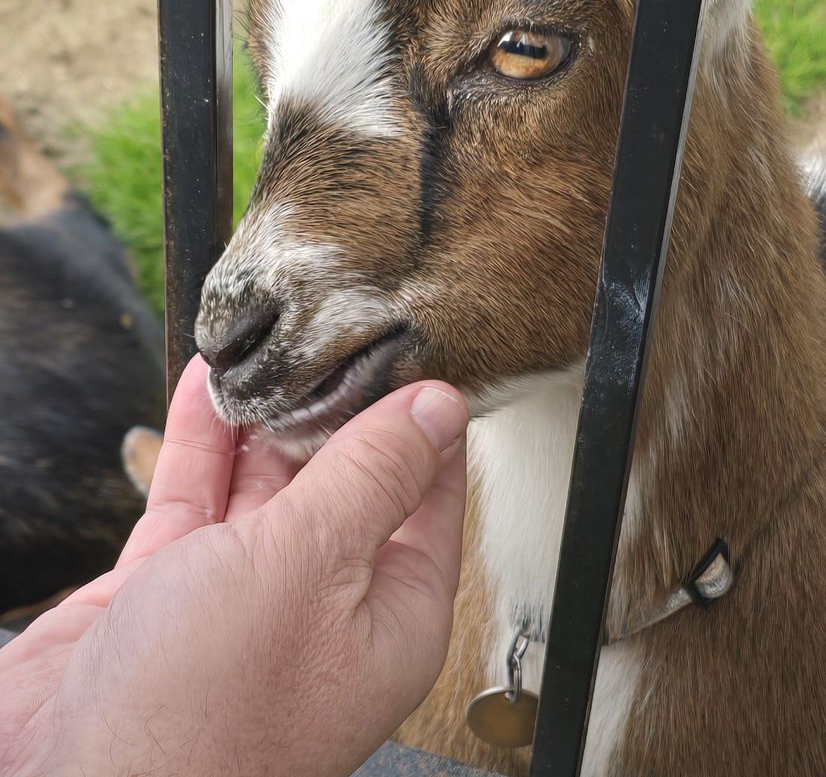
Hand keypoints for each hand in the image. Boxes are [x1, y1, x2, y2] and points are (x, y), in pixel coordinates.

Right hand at [0, 355, 468, 776]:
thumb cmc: (206, 712)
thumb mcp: (311, 567)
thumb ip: (372, 478)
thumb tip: (438, 406)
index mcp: (388, 612)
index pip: (427, 495)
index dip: (421, 419)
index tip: (410, 347)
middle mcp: (323, 602)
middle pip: (347, 480)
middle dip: (336, 405)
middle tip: (331, 327)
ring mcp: (245, 594)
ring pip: (267, 481)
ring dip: (265, 414)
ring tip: (271, 343)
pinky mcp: (173, 587)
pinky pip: (199, 494)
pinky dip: (204, 438)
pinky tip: (210, 383)